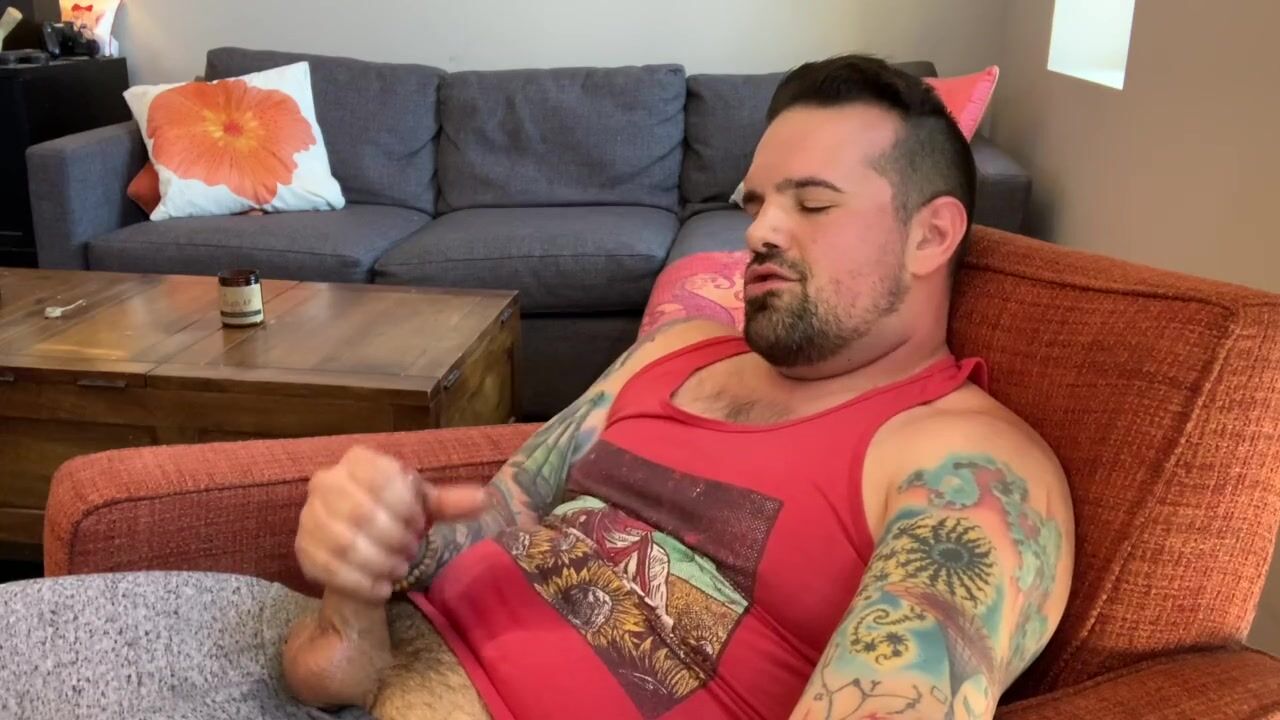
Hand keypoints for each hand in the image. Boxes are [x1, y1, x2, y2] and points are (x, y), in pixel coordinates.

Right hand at [295, 445, 487, 601]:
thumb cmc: (396, 513)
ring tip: (399, 570)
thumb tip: (486, 500)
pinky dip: (361, 583)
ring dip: (379, 562)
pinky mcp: (302, 550)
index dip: (407, 509)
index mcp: (358, 460)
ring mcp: (309, 517)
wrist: (360, 538)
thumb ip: (452, 501)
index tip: (421, 526)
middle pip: (361, 514)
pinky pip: (329, 570)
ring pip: (344, 544)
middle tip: (411, 553)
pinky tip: (382, 588)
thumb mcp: (425, 504)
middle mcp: (325, 481)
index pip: (382, 479)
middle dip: (394, 539)